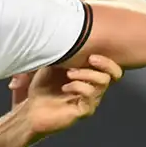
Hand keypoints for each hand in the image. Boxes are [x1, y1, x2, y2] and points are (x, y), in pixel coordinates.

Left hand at [8, 55, 122, 136]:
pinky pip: (90, 96)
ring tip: (68, 74)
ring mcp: (90, 100)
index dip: (107, 59)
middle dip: (103, 64)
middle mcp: (93, 88)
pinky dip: (77, 87)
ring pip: (102, 82)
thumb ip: (63, 54)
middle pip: (114, 74)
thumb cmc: (41, 88)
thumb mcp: (52, 64)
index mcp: (89, 76)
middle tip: (88, 59)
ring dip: (85, 74)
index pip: (111, 67)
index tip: (91, 54)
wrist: (30, 110)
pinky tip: (64, 87)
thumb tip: (68, 35)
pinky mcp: (84, 111)